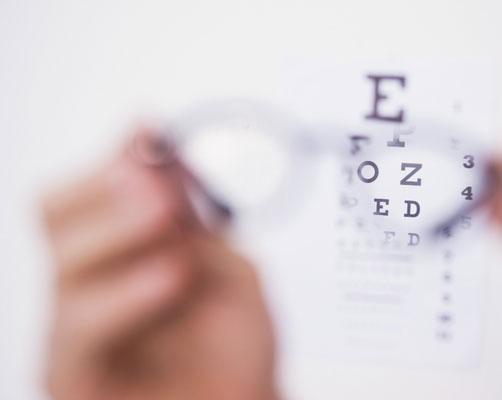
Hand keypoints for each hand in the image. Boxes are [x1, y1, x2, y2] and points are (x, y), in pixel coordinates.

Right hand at [43, 131, 276, 399]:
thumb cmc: (234, 348)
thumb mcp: (225, 266)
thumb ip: (192, 219)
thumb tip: (162, 151)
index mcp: (119, 255)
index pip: (91, 193)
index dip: (116, 157)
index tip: (152, 133)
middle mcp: (89, 287)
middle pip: (54, 216)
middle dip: (107, 187)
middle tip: (156, 179)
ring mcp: (77, 333)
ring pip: (63, 266)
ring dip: (119, 229)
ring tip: (168, 215)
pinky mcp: (76, 378)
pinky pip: (79, 332)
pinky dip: (127, 294)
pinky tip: (173, 274)